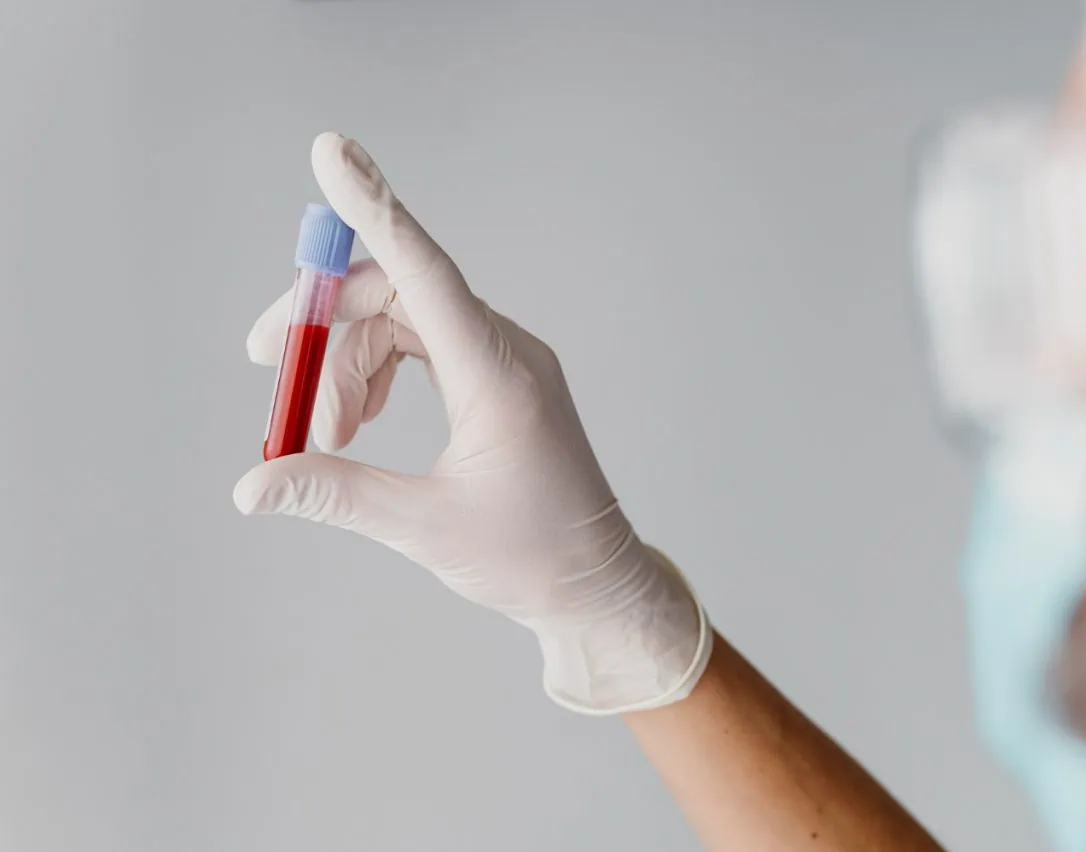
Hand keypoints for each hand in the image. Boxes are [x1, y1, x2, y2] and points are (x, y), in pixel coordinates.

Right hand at [234, 133, 710, 713]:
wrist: (595, 583)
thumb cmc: (531, 556)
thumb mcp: (423, 527)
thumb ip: (334, 493)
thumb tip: (252, 485)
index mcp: (497, 374)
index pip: (424, 270)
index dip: (373, 209)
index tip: (330, 151)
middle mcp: (505, 350)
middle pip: (396, 292)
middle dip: (325, 327)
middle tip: (275, 381)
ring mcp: (504, 360)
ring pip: (403, 320)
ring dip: (348, 362)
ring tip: (323, 435)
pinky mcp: (499, 378)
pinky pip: (424, 343)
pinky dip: (378, 370)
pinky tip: (358, 419)